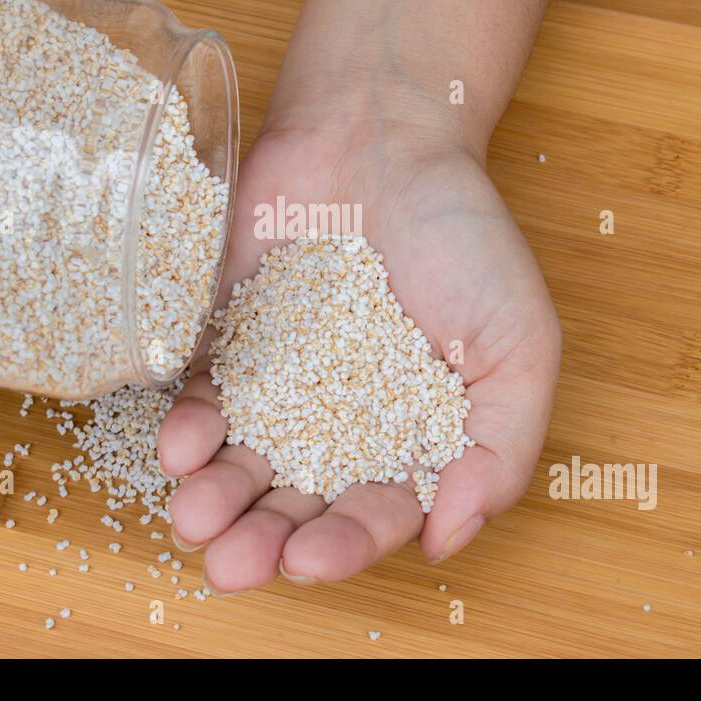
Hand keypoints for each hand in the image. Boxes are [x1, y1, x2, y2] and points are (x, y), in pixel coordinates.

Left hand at [157, 100, 561, 590]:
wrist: (382, 135)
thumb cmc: (464, 236)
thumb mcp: (520, 344)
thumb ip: (500, 448)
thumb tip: (446, 539)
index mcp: (411, 439)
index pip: (375, 512)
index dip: (344, 543)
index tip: (309, 558)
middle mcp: (341, 427)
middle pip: (296, 504)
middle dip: (261, 540)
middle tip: (231, 565)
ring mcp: (280, 387)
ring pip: (240, 467)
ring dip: (214, 501)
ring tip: (195, 519)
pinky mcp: (228, 343)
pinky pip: (202, 400)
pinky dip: (188, 429)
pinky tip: (180, 448)